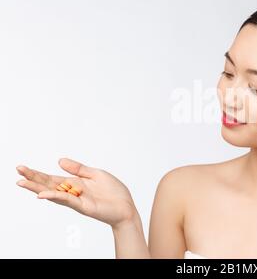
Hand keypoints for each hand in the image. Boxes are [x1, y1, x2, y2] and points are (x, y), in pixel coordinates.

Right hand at [16, 158, 137, 227]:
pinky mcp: (83, 206)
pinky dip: (54, 196)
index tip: (22, 168)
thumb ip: (78, 168)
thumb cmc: (113, 192)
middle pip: (48, 185)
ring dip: (37, 188)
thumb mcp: (96, 174)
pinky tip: (42, 194)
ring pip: (53, 193)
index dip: (37, 173)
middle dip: (33, 178)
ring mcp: (76, 200)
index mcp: (75, 183)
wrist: (126, 207)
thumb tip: (59, 160)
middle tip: (17, 171)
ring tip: (22, 182)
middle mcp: (72, 192)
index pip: (52, 178)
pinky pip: (66, 200)